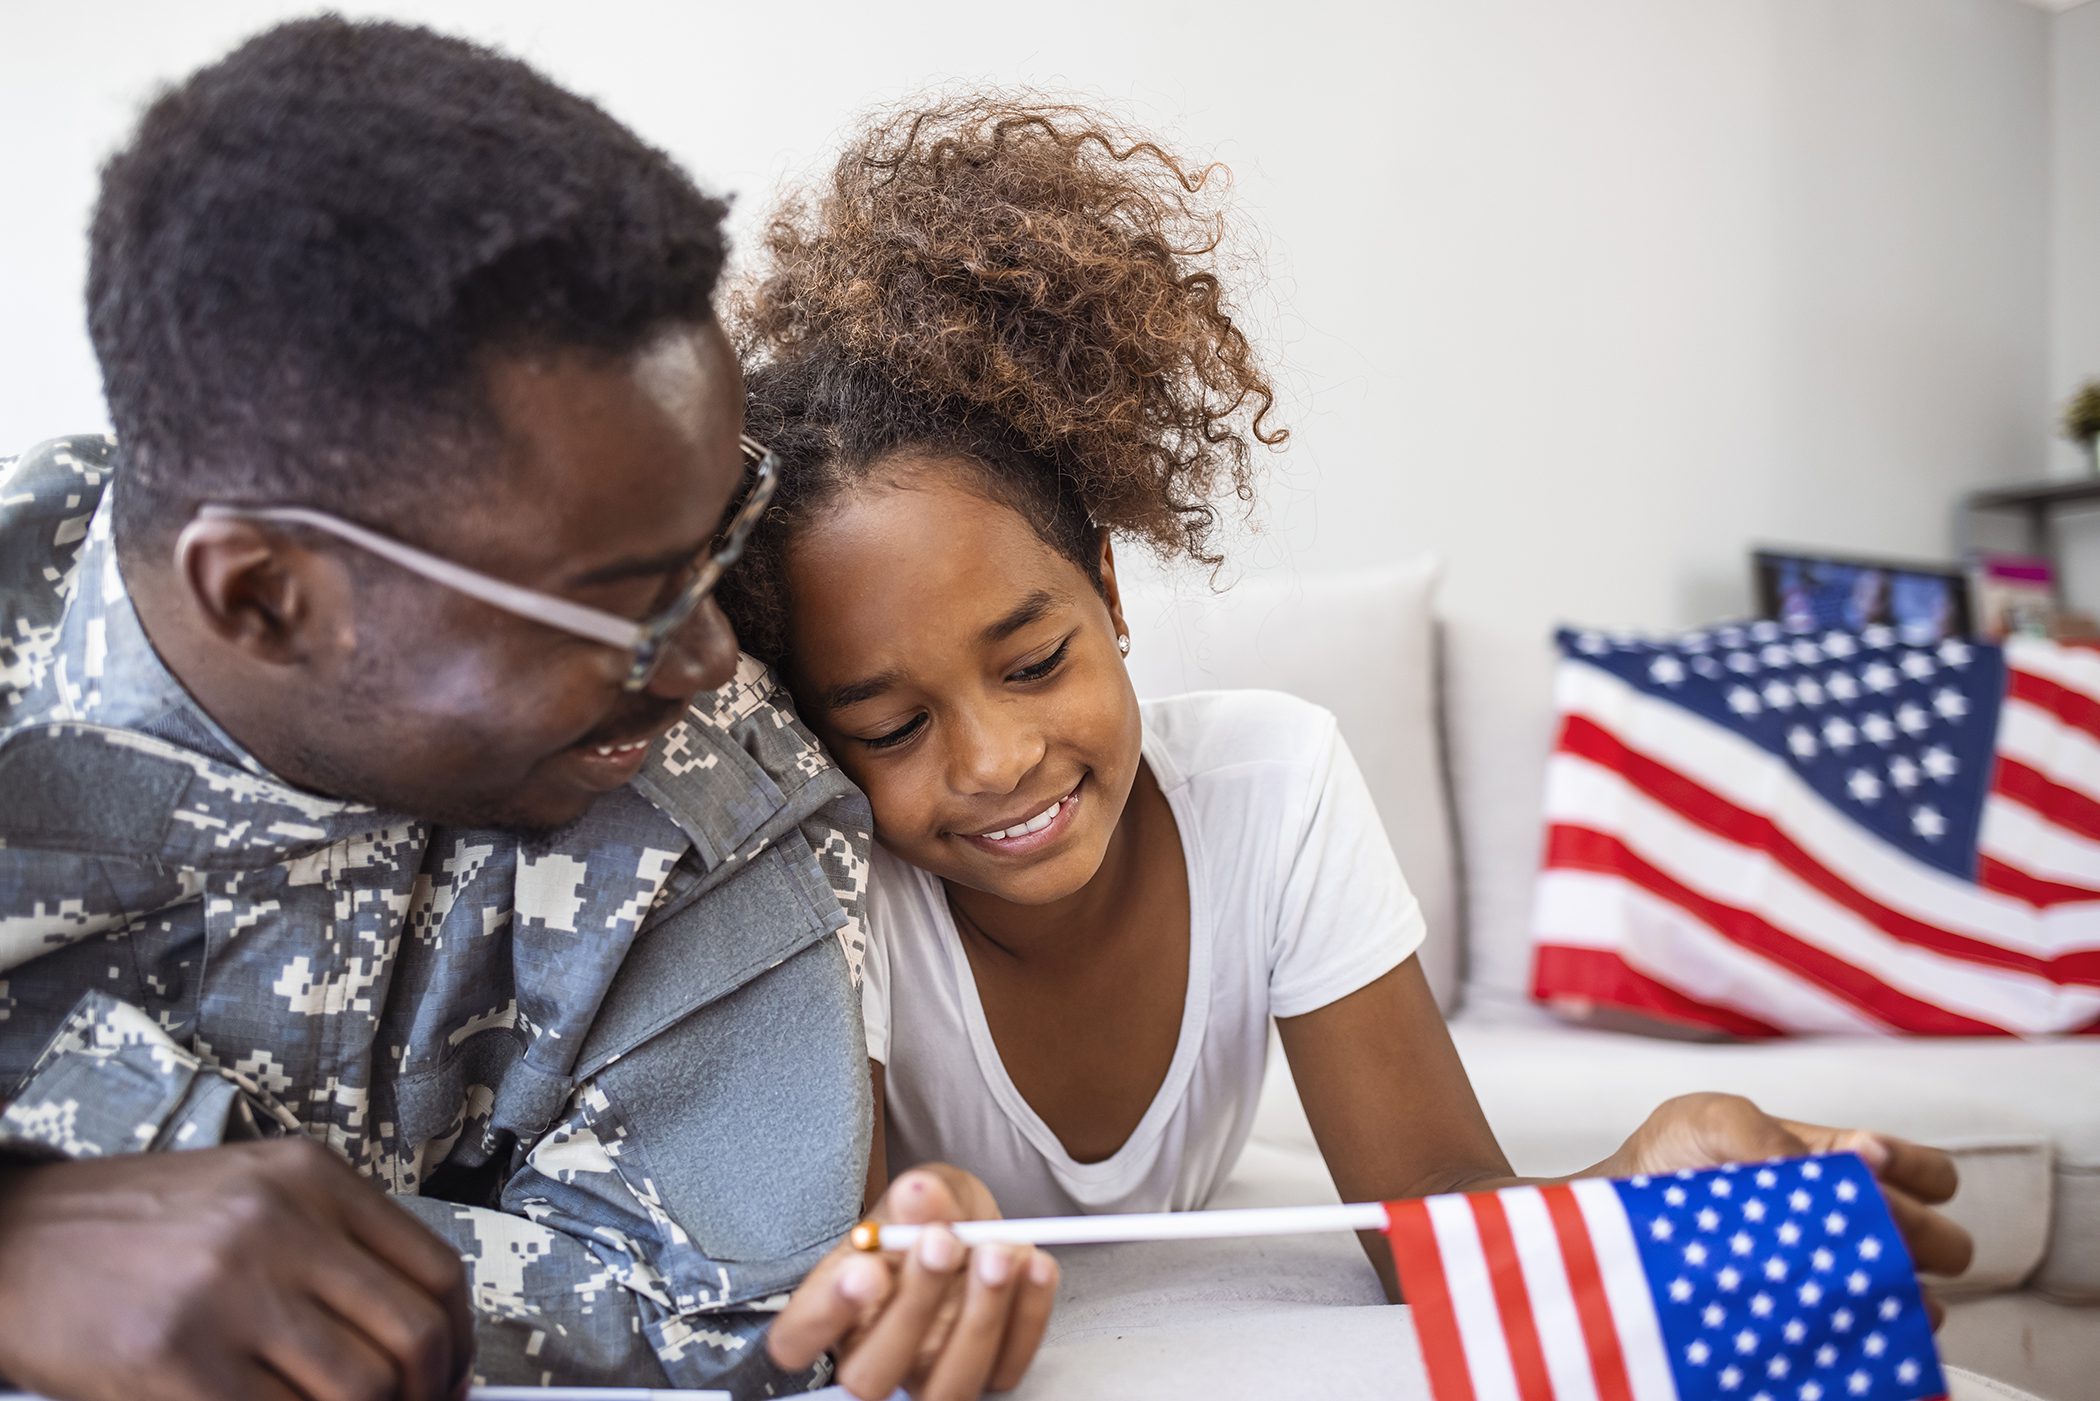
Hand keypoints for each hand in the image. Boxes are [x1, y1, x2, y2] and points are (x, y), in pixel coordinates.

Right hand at [0, 1138, 474, 1400]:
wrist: (12, 1240)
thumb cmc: (134, 1228)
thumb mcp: (254, 1198)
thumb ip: (341, 1252)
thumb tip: (432, 1350)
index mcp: (310, 1178)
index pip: (437, 1273)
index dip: (460, 1343)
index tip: (451, 1375)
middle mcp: (280, 1225)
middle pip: (414, 1337)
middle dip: (425, 1395)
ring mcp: (229, 1294)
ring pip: (361, 1389)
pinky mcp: (175, 1361)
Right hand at [767, 1164, 1058, 1399]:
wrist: (973, 1226)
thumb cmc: (928, 1216)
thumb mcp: (920, 1192)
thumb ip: (917, 1198)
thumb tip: (920, 1197)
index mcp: (832, 1308)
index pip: (796, 1340)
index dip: (825, 1314)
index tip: (865, 1267)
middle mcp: (873, 1355)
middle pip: (871, 1375)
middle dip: (912, 1307)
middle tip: (942, 1242)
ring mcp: (929, 1373)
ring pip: (944, 1388)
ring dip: (978, 1318)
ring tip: (997, 1252)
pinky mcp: (987, 1373)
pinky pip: (1006, 1369)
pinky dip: (1028, 1315)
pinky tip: (1034, 1265)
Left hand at [1607, 1092, 1973, 1324]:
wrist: (1620, 1216)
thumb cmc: (1669, 1158)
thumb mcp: (1711, 1118)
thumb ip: (1769, 1132)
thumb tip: (1847, 1160)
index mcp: (1842, 1163)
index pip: (1931, 1174)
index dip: (1921, 1176)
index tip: (1874, 1176)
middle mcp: (1851, 1221)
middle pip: (1941, 1241)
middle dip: (1922, 1241)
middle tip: (1875, 1240)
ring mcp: (1835, 1274)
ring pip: (1912, 1297)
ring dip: (1900, 1297)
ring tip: (1865, 1294)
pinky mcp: (1812, 1318)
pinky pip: (1865, 1339)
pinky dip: (1866, 1337)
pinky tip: (1845, 1333)